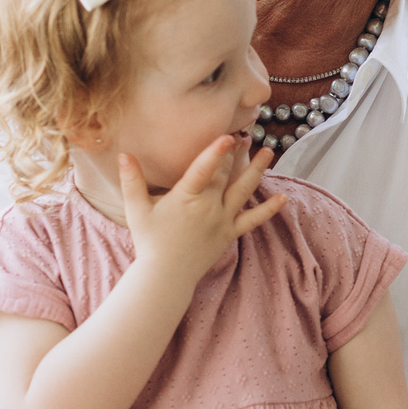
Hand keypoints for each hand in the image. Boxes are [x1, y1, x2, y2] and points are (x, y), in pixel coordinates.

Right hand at [119, 140, 286, 283]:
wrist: (166, 276)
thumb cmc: (150, 241)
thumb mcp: (136, 209)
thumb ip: (132, 180)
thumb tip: (124, 154)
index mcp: (187, 198)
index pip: (203, 171)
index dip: (215, 153)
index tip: (227, 136)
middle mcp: (209, 207)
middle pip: (226, 174)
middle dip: (236, 152)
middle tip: (246, 132)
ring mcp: (222, 220)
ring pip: (243, 190)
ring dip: (256, 170)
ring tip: (268, 151)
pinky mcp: (230, 233)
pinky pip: (253, 219)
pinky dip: (269, 209)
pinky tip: (283, 198)